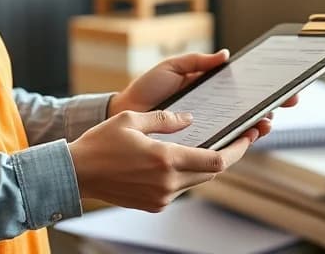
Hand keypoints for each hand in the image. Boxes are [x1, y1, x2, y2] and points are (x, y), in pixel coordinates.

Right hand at [67, 109, 258, 211]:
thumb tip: (190, 119)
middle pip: (212, 173)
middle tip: (240, 137)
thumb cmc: (100, 143)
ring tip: (214, 146)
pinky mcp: (153, 204)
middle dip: (228, 155)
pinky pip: (180, 188)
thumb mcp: (132, 119)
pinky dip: (186, 174)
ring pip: (197, 181)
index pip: (216, 161)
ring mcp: (161, 197)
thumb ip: (165, 119)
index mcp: (165, 159)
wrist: (75, 174)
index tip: (249, 136)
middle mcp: (167, 183)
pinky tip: (184, 158)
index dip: (238, 149)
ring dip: (206, 165)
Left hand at [107, 50, 301, 142]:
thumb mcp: (172, 68)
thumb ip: (197, 62)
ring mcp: (207, 130)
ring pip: (241, 131)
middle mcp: (213, 112)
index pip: (244, 92)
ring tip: (268, 120)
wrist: (124, 114)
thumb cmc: (147, 90)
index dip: (265, 90)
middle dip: (272, 107)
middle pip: (249, 112)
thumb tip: (226, 55)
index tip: (286, 86)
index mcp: (210, 92)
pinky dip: (239, 142)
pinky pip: (222, 146)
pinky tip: (249, 135)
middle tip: (286, 103)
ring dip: (260, 126)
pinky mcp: (197, 146)